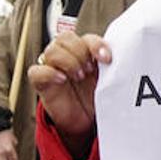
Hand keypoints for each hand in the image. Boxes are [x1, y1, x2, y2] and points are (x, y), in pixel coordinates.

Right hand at [28, 31, 110, 152]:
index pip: (85, 37)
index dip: (95, 44)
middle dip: (80, 52)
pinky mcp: (42, 83)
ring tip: (79, 76)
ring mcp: (52, 68)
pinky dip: (49, 73)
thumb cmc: (97, 98)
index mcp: (85, 53)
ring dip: (68, 61)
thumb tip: (124, 59)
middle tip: (89, 70)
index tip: (106, 58)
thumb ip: (111, 67)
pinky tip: (62, 80)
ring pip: (51, 50)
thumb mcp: (107, 81)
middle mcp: (67, 56)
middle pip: (65, 38)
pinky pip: (36, 71)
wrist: (86, 122)